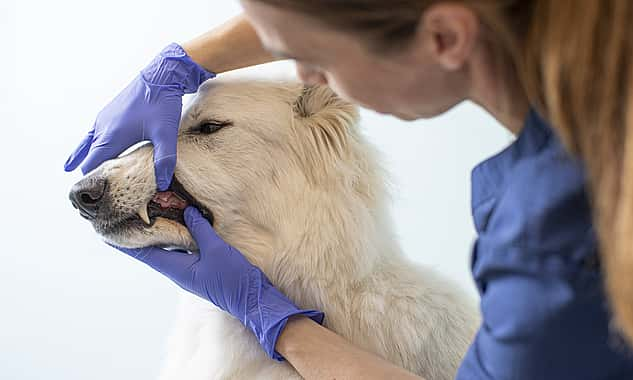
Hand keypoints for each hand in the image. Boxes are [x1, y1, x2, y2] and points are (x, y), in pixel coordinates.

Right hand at [64, 43, 215, 190]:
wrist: (162, 74)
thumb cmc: (162, 103)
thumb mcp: (166, 135)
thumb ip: (164, 160)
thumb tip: (163, 183)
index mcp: (112, 136)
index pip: (93, 165)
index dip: (90, 181)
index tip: (88, 197)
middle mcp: (103, 127)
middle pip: (89, 156)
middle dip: (87, 172)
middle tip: (83, 191)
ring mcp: (105, 118)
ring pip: (89, 143)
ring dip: (85, 156)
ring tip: (74, 169)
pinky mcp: (111, 111)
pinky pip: (95, 132)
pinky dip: (90, 143)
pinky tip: (90, 146)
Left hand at [115, 207, 323, 360]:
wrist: (252, 300)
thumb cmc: (233, 279)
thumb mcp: (216, 250)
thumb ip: (200, 229)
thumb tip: (186, 210)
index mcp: (176, 268)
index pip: (143, 252)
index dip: (124, 241)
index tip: (105, 230)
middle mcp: (178, 270)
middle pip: (151, 249)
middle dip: (138, 232)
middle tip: (126, 213)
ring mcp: (189, 269)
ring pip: (167, 247)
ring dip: (158, 232)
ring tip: (150, 213)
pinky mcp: (200, 267)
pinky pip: (182, 248)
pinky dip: (177, 234)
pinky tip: (180, 222)